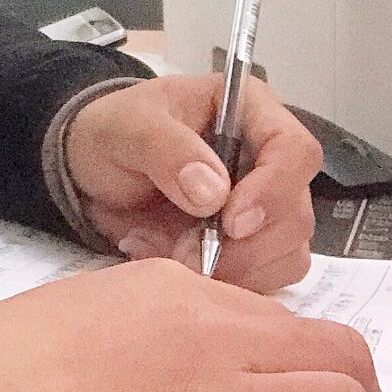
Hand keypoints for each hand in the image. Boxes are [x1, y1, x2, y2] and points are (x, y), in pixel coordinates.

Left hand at [62, 75, 321, 292]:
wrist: (94, 170)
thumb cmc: (116, 131)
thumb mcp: (129, 127)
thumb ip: (168, 150)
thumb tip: (215, 193)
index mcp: (252, 110)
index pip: (296, 151)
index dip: (274, 190)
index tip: (231, 222)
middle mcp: (270, 159)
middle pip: (296, 213)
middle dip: (243, 246)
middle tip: (183, 252)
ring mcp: (265, 206)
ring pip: (285, 253)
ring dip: (230, 268)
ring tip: (165, 251)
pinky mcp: (253, 246)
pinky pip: (263, 278)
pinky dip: (221, 281)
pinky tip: (171, 261)